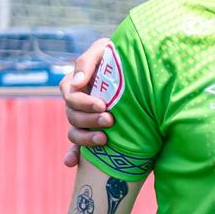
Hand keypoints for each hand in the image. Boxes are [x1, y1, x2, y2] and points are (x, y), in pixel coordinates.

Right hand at [59, 39, 113, 167]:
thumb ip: (87, 61)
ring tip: (104, 140)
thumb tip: (77, 83)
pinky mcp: (95, 132)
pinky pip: (77, 148)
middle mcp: (79, 104)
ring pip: (74, 134)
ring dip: (85, 139)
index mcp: (77, 84)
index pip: (70, 95)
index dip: (84, 103)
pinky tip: (71, 163)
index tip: (103, 105)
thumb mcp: (105, 50)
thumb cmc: (122, 56)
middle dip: (90, 121)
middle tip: (110, 121)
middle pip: (73, 117)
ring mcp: (85, 120)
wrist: (144, 67)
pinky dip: (73, 156)